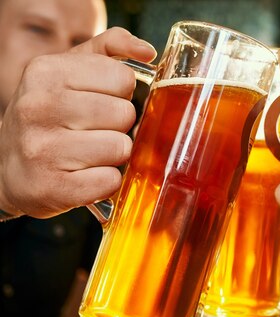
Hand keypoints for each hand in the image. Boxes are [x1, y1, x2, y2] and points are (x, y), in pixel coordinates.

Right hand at [0, 27, 156, 218]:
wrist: (9, 168)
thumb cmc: (51, 116)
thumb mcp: (69, 71)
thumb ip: (109, 48)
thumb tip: (147, 51)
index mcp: (45, 72)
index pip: (122, 78)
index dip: (121, 94)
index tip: (101, 101)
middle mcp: (38, 107)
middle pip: (124, 114)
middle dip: (119, 126)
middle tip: (96, 131)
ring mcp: (42, 149)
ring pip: (120, 147)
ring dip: (114, 155)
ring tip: (91, 154)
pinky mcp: (53, 187)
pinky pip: (110, 181)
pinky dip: (106, 182)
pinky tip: (86, 176)